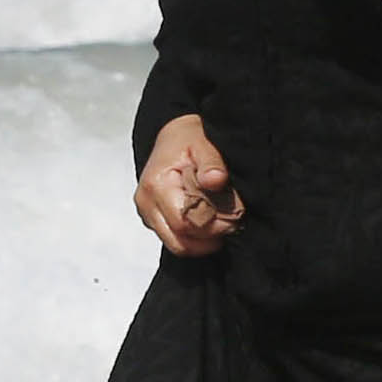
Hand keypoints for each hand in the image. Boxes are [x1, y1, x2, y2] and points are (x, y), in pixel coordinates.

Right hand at [136, 114, 243, 255]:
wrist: (173, 136)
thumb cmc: (187, 139)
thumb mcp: (203, 143)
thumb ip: (211, 163)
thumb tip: (216, 179)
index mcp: (156, 185)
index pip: (184, 223)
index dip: (212, 226)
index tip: (235, 217)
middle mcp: (146, 203)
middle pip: (179, 242)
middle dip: (209, 239)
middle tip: (232, 224)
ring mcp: (148, 214)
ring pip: (177, 245)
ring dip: (203, 241)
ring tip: (223, 223)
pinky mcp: (154, 219)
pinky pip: (175, 239)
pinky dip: (196, 237)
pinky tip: (211, 221)